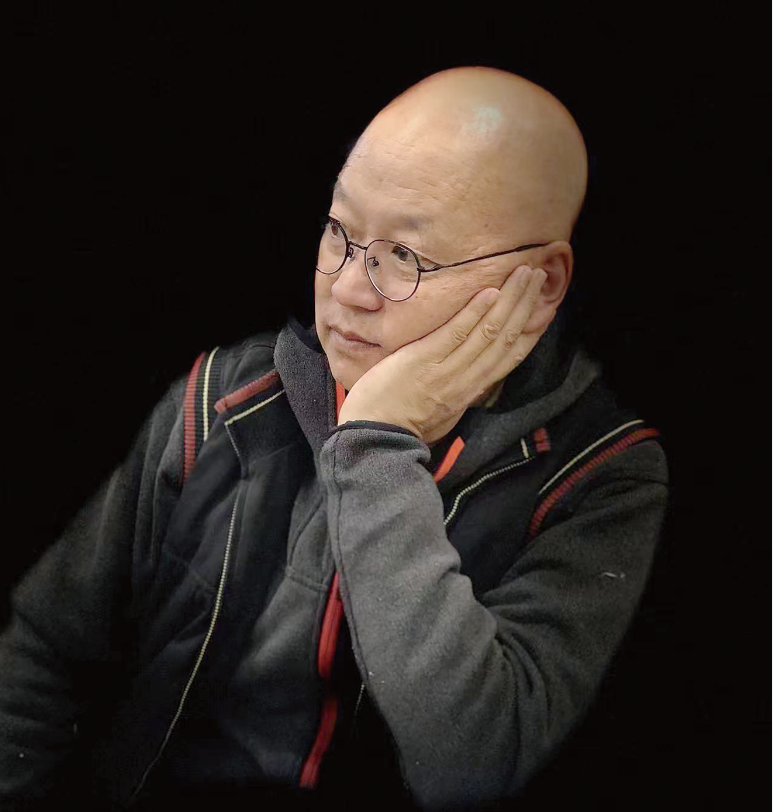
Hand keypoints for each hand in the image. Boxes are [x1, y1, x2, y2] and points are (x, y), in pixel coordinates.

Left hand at [336, 265, 551, 445]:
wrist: (374, 439)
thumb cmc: (401, 426)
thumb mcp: (442, 414)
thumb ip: (458, 392)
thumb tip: (470, 377)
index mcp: (471, 391)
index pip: (510, 357)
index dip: (530, 330)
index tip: (544, 307)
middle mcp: (467, 380)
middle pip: (506, 338)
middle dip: (525, 305)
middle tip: (539, 274)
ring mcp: (447, 369)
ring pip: (489, 331)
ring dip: (510, 299)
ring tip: (525, 272)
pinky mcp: (424, 359)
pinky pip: (456, 333)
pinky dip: (475, 312)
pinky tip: (490, 291)